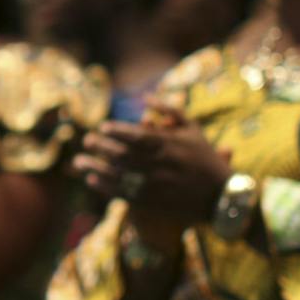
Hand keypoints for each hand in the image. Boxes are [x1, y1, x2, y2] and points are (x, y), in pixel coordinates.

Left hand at [72, 102, 230, 242]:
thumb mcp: (193, 129)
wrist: (221, 196)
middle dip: (101, 147)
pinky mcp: (152, 202)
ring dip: (95, 167)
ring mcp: (155, 185)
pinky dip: (106, 187)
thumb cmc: (206, 158)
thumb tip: (144, 97)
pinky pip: (124, 194)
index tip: (102, 127)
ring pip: (119, 175)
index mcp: (169, 145)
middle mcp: (160, 164)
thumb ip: (169, 110)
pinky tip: (92, 180)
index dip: (117, 131)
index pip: (137, 136)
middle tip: (87, 140)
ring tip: (79, 161)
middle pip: (123, 154)